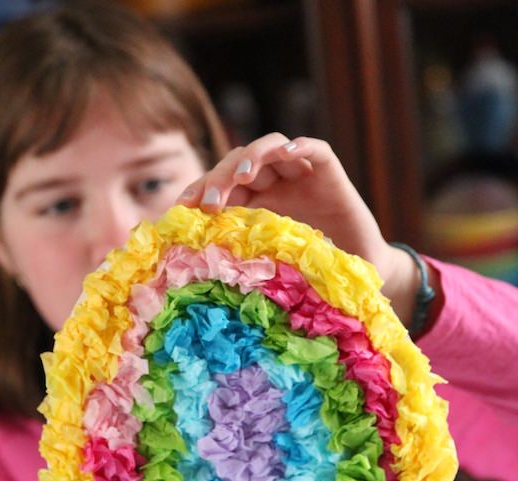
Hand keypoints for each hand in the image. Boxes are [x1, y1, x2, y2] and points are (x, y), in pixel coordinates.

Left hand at [177, 134, 427, 325]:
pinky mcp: (328, 171)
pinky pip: (313, 149)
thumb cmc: (311, 275)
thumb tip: (187, 269)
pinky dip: (300, 147)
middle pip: (239, 164)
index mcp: (254, 202)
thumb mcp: (268, 265)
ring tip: (240, 175)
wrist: (358, 275)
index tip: (180, 210)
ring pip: (269, 148)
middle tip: (209, 202)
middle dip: (220, 179)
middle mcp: (273, 182)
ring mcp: (300, 173)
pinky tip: (287, 153)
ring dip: (252, 157)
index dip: (199, 192)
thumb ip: (239, 257)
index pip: (220, 186)